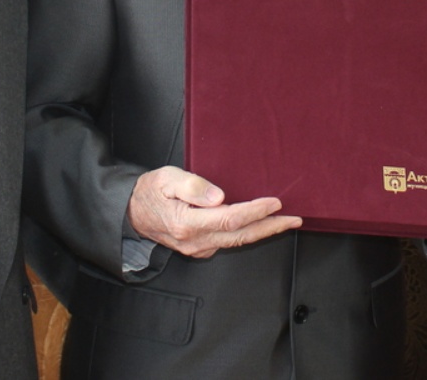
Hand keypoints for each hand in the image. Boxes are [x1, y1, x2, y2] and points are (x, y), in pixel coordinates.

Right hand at [127, 166, 301, 258]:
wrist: (131, 213)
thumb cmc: (148, 192)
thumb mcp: (165, 178)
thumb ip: (191, 186)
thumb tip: (218, 196)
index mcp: (187, 223)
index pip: (230, 219)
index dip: (255, 211)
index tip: (275, 202)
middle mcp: (196, 241)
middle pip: (241, 235)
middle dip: (270, 227)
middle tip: (294, 219)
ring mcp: (199, 248)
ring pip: (237, 241)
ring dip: (262, 231)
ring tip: (285, 221)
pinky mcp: (200, 248)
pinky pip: (229, 241)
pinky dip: (248, 233)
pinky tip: (260, 224)